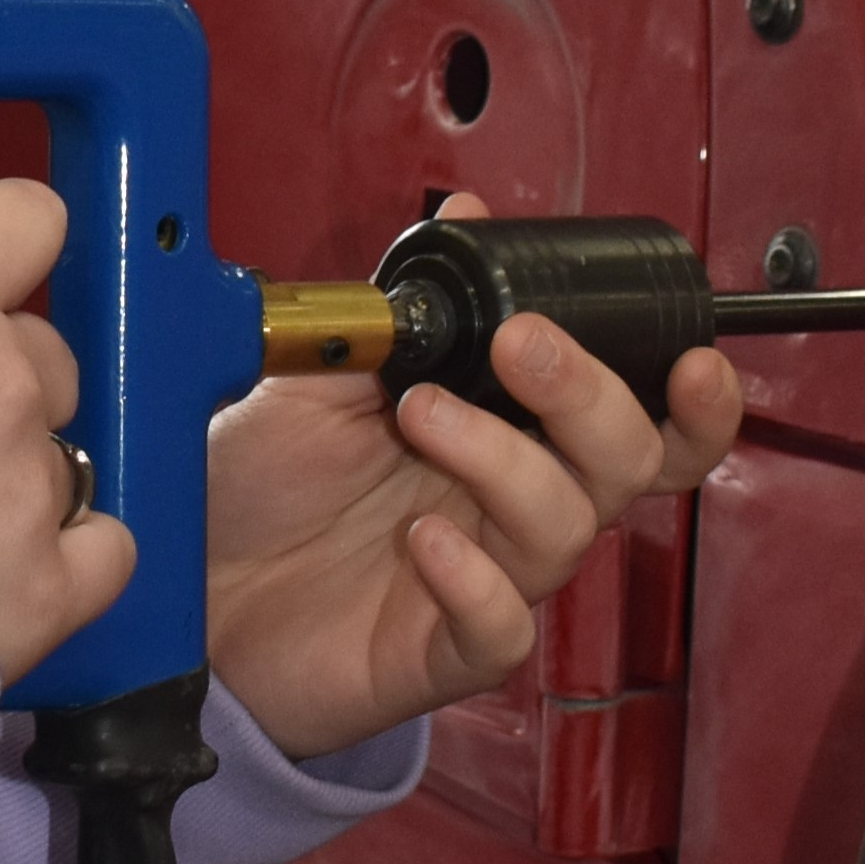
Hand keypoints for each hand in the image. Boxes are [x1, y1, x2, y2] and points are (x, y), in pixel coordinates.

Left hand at [204, 192, 742, 760]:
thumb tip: (469, 210)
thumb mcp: (321, 368)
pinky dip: (474, 582)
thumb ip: (402, 303)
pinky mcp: (439, 653)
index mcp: (505, 431)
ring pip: (564, 531)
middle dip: (590, 397)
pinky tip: (423, 540)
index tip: (687, 353)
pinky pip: (500, 630)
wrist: (177, 584)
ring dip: (505, 460)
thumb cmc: (256, 482)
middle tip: (522, 347)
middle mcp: (508, 504)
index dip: (687, 399)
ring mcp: (483, 581)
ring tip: (419, 415)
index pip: (635, 418)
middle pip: (624, 464)